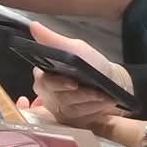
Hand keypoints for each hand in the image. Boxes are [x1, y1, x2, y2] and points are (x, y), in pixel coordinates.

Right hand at [17, 23, 134, 129]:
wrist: (114, 82)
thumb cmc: (93, 64)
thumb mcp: (76, 49)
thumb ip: (53, 40)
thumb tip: (32, 25)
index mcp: (44, 74)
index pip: (43, 82)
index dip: (58, 84)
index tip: (73, 83)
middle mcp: (48, 93)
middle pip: (58, 98)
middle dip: (80, 95)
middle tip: (96, 92)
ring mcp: (60, 108)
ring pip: (72, 109)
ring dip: (91, 103)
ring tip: (105, 96)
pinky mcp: (72, 120)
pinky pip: (81, 118)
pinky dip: (95, 111)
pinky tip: (104, 104)